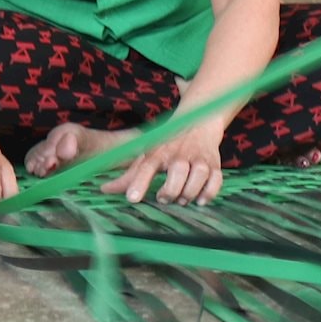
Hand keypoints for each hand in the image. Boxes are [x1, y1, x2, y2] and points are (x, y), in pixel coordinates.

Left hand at [104, 119, 225, 205]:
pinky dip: (209, 193)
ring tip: (182, 199)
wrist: (198, 122)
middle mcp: (179, 154)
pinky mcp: (215, 164)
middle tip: (164, 197)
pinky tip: (200, 200)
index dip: (139, 183)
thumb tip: (104, 190)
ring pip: (198, 177)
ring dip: (189, 193)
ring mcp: (199, 159)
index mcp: (159, 152)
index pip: (147, 166)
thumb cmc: (168, 145)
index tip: (132, 199)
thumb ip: (128, 176)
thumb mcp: (147, 156)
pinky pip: (216, 181)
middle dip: (170, 191)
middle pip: (177, 173)